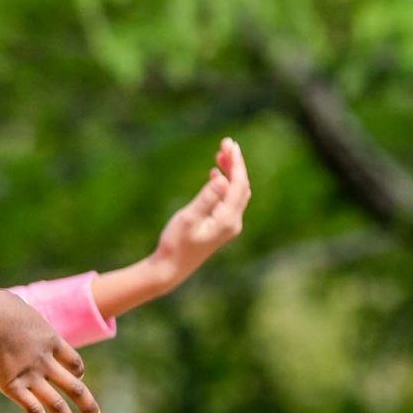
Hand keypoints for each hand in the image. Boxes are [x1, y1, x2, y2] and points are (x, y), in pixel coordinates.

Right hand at [0, 288, 98, 412]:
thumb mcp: (21, 307)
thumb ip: (24, 316)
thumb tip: (17, 310)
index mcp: (51, 340)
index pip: (75, 362)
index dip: (78, 372)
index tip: (79, 377)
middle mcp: (46, 362)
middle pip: (75, 387)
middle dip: (87, 405)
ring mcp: (30, 375)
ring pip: (57, 404)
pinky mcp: (11, 386)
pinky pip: (32, 408)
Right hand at [144, 137, 250, 290]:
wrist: (170, 269)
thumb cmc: (176, 243)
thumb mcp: (189, 217)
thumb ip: (207, 197)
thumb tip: (222, 178)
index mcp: (228, 219)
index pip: (238, 185)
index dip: (236, 163)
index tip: (230, 145)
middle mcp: (233, 222)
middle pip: (241, 187)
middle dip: (236, 165)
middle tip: (225, 143)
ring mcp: (228, 226)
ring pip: (236, 193)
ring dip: (231, 173)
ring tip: (220, 154)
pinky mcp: (221, 227)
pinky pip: (229, 200)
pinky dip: (226, 185)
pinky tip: (215, 175)